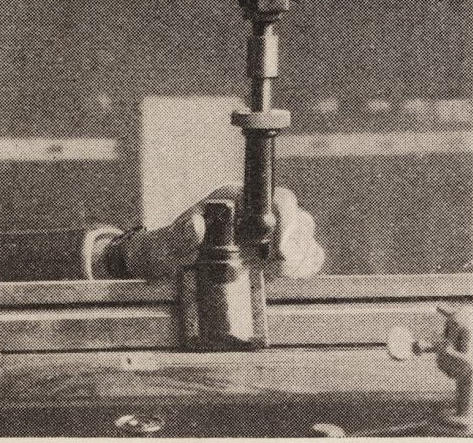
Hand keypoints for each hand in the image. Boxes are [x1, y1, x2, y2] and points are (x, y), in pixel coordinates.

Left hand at [119, 183, 324, 278]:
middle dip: (297, 240)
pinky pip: (302, 256)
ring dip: (303, 255)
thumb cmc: (167, 247)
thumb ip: (179, 236)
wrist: (168, 265)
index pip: (270, 196)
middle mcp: (255, 213)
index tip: (278, 243)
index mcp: (234, 199)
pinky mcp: (271, 257)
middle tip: (281, 263)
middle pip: (295, 216)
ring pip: (303, 236)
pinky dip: (305, 266)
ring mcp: (266, 235)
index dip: (284, 214)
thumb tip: (196, 226)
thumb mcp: (168, 243)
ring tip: (283, 271)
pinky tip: (291, 276)